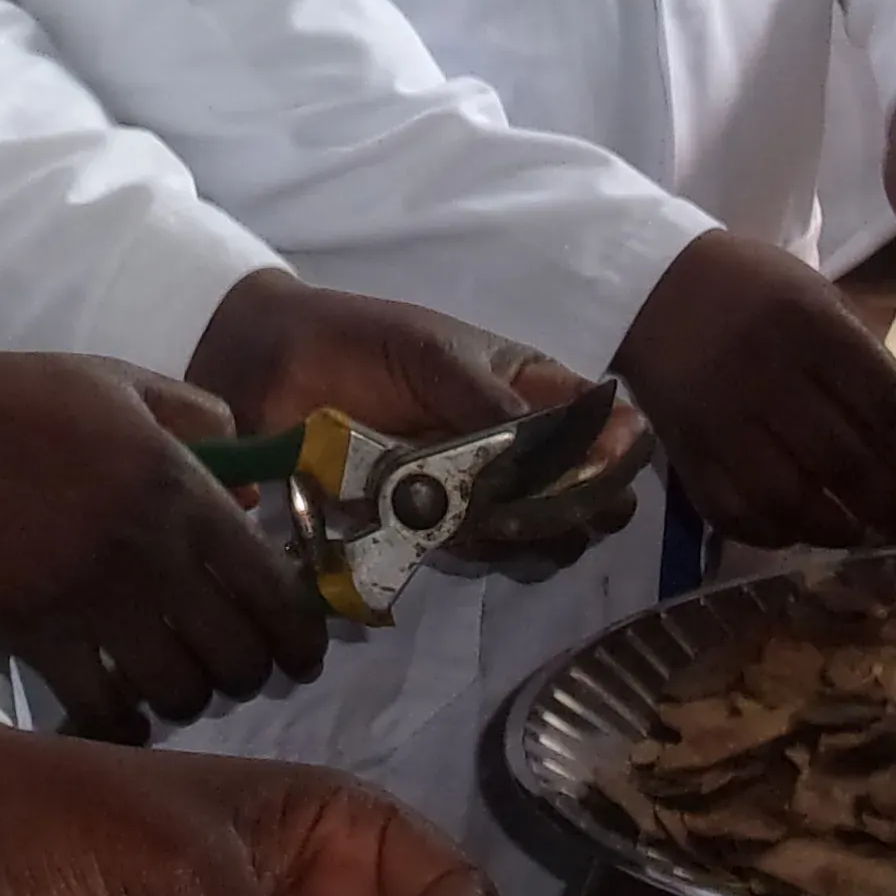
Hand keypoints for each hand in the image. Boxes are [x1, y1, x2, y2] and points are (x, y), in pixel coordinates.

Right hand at [0, 347, 327, 740]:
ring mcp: (91, 602)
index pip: (276, 590)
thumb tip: (250, 495)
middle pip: (238, 657)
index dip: (303, 637)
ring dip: (186, 698)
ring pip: (178, 694)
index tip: (300, 653)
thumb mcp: (123, 382)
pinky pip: (103, 712)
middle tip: (235, 667)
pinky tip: (121, 710)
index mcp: (181, 489)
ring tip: (175, 681)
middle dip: (250, 673)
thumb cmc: (18, 399)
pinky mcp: (33, 637)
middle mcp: (149, 554)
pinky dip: (122, 724)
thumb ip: (202, 422)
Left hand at [187, 274, 633, 585]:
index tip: (598, 465)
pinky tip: (451, 528)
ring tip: (484, 512)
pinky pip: (484, 553)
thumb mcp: (434, 354)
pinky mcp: (438, 529)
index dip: (620, 454)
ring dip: (529, 533)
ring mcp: (484, 491)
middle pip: (593, 497)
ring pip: (545, 536)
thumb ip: (493, 402)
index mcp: (537, 390)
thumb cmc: (362, 341)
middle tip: (537, 500)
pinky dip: (480, 549)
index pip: (613, 429)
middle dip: (580, 506)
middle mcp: (523, 447)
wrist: (275, 371)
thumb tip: (556, 446)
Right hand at [615, 227, 895, 549]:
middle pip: (848, 464)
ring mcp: (722, 421)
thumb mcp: (821, 304)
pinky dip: (783, 534)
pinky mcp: (687, 451)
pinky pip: (741, 515)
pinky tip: (808, 528)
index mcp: (813, 328)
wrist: (648, 284)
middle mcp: (768, 377)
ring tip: (874, 530)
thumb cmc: (756, 291)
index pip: (891, 408)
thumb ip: (869, 372)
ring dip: (846, 529)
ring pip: (795, 501)